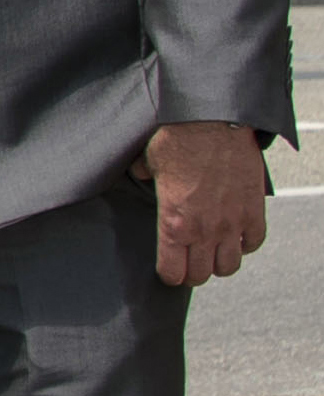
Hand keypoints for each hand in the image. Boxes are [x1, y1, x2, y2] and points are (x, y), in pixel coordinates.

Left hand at [133, 121, 268, 286]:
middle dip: (193, 272)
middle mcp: (203, 230)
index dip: (169, 273)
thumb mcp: (149, 160)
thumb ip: (144, 176)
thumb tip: (141, 174)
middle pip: (201, 275)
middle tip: (190, 261)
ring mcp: (231, 222)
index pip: (172, 273)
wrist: (213, 120)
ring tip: (213, 249)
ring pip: (229, 266)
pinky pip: (254, 242)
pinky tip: (236, 233)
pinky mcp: (253, 210)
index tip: (169, 266)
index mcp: (173, 224)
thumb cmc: (178, 137)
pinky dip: (245, 243)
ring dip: (219, 261)